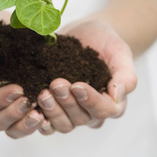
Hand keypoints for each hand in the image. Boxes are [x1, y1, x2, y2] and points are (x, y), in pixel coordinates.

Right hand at [0, 18, 47, 138]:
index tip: (17, 89)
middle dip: (13, 112)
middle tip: (28, 98)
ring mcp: (5, 108)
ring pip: (12, 129)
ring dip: (24, 123)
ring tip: (39, 113)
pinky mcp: (23, 105)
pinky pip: (27, 123)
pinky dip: (36, 123)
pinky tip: (47, 116)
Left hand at [36, 20, 137, 134]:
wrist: (88, 32)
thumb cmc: (107, 43)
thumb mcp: (120, 52)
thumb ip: (126, 75)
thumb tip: (118, 95)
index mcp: (112, 102)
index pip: (103, 109)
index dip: (90, 100)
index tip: (77, 85)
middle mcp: (92, 111)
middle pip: (80, 118)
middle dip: (67, 103)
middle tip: (56, 84)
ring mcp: (72, 111)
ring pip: (63, 123)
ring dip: (52, 111)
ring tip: (43, 92)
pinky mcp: (56, 106)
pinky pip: (47, 121)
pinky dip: (39, 117)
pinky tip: (31, 105)